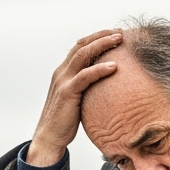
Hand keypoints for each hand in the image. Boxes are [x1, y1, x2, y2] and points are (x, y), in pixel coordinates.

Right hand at [26, 30, 122, 165]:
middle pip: (82, 45)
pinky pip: (85, 76)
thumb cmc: (65, 121)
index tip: (114, 34)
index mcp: (63, 72)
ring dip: (102, 44)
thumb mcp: (76, 99)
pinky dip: (99, 69)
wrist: (49, 137)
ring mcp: (63, 81)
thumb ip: (85, 87)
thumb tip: (103, 85)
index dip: (97, 38)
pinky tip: (114, 67)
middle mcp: (61, 72)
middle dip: (102, 36)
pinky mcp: (67, 93)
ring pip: (83, 55)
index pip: (80, 47)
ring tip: (119, 40)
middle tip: (120, 32)